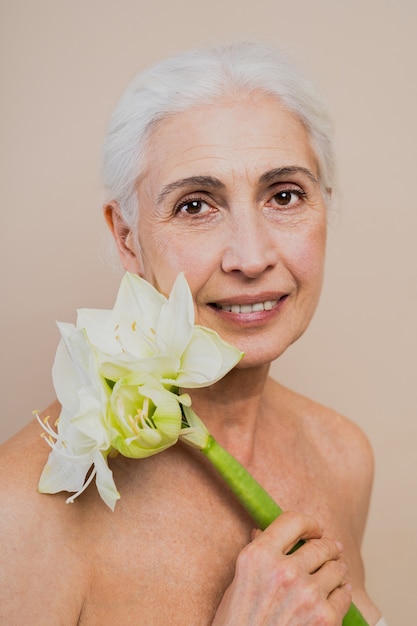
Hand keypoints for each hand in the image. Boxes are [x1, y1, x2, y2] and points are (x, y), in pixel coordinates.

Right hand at [212, 511, 351, 625]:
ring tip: (334, 572)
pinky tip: (337, 593)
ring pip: (336, 569)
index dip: (308, 524)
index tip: (313, 530)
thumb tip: (262, 531)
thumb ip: (256, 554)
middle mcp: (284, 571)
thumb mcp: (239, 582)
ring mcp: (307, 594)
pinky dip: (342, 594)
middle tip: (331, 549)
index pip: (293, 520)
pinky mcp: (325, 618)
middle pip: (320, 545)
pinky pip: (344, 595)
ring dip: (336, 570)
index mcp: (259, 556)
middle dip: (328, 547)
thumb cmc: (238, 623)